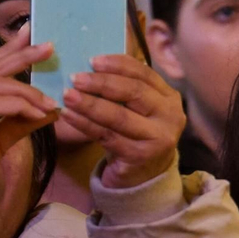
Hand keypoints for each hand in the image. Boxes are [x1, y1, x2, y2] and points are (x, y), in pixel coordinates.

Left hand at [62, 54, 185, 188]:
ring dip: (90, 104)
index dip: (118, 65)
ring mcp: (157, 138)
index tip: (92, 61)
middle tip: (76, 78)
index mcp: (169, 97)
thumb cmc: (136, 134)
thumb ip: (126, 87)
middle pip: (134, 92)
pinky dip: (84, 124)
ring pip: (119, 116)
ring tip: (68, 95)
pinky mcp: (139, 156)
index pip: (144, 74)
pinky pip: (107, 136)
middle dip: (102, 83)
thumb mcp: (139, 108)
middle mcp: (170, 116)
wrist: (144, 176)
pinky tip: (68, 115)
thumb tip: (91, 64)